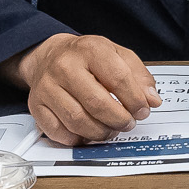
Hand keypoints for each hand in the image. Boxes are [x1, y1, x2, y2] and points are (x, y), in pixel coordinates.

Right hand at [15, 32, 159, 144]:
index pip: (118, 78)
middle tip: (128, 123)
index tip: (143, 110)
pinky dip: (78, 139)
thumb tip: (151, 100)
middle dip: (119, 120)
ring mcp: (47, 87)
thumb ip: (138, 76)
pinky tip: (88, 132)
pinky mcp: (36, 105)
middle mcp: (65, 67)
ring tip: (111, 129)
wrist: (49, 55)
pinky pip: (59, 132)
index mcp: (90, 49)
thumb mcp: (117, 55)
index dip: (135, 100)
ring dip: (101, 132)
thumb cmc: (86, 57)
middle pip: (97, 104)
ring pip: (78, 121)